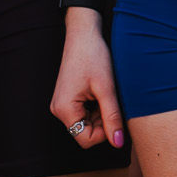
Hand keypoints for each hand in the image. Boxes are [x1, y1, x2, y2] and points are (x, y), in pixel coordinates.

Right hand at [49, 11, 125, 150]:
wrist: (83, 33)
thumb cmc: (93, 56)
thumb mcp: (106, 89)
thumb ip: (112, 117)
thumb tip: (118, 142)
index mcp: (64, 109)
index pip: (86, 139)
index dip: (104, 132)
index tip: (113, 113)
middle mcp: (58, 109)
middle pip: (85, 133)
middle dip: (102, 122)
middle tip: (109, 99)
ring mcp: (61, 104)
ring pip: (86, 124)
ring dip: (99, 114)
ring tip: (104, 93)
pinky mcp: (66, 98)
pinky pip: (83, 114)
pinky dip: (94, 108)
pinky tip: (98, 91)